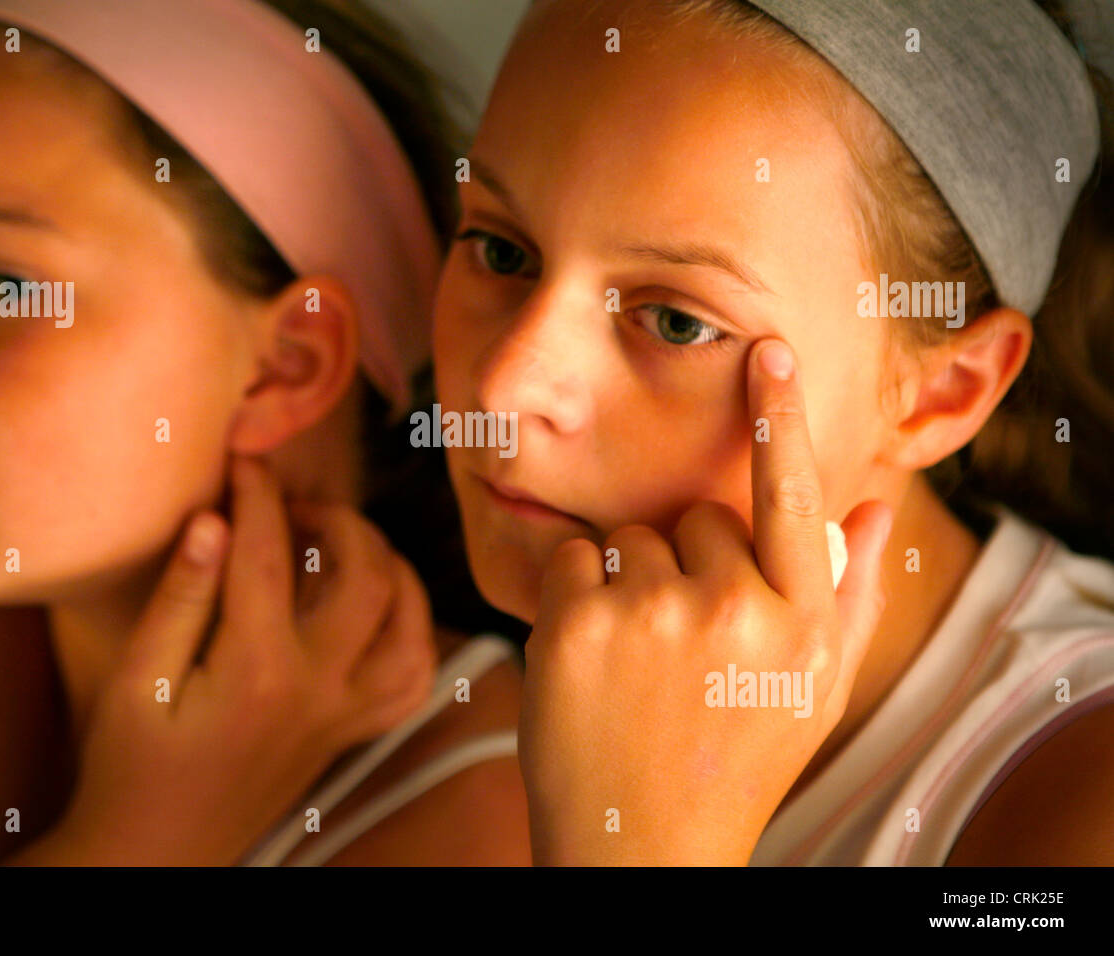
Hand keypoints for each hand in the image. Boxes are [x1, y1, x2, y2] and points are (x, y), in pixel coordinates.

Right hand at [50, 456, 436, 865]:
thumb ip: (181, 597)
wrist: (157, 850)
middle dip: (337, 518)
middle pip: (365, 575)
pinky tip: (383, 608)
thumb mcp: (135, 678)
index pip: (268, 552)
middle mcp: (317, 688)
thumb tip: (213, 521)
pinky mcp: (349, 733)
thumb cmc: (131, 765)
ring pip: (410, 624)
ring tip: (345, 541)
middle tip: (293, 503)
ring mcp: (343, 714)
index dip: (257, 492)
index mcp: (256, 668)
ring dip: (390, 567)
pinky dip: (414, 633)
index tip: (242, 460)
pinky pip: (412, 680)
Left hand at [518, 338, 892, 864]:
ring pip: (629, 537)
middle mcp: (734, 609)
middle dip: (683, 562)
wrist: (642, 846)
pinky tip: (589, 658)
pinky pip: (572, 555)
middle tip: (678, 647)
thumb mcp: (813, 692)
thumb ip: (849, 596)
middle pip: (695, 518)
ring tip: (635, 664)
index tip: (769, 352)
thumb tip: (877, 506)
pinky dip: (571, 593)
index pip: (796, 496)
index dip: (781, 419)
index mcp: (800, 622)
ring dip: (626, 582)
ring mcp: (652, 613)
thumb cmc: (732, 761)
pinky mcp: (577, 623)